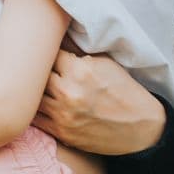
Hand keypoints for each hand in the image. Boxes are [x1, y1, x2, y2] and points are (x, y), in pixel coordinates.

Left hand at [32, 50, 164, 155]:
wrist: (143, 129)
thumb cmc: (124, 92)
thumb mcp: (106, 64)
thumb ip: (78, 53)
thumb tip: (55, 40)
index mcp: (80, 71)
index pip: (49, 54)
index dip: (48, 53)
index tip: (48, 54)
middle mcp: (68, 92)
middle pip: (35, 75)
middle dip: (38, 71)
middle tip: (37, 70)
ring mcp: (63, 114)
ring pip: (31, 97)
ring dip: (33, 91)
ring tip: (35, 87)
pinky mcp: (61, 132)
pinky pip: (34, 119)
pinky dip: (33, 110)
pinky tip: (35, 105)